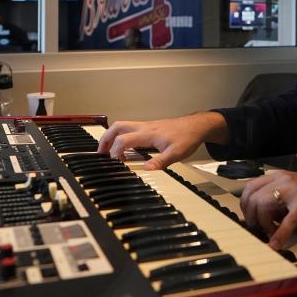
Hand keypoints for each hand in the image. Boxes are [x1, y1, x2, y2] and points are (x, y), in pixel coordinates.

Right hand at [96, 112, 227, 169]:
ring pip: (121, 126)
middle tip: (100, 154)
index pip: (123, 140)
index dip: (115, 152)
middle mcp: (143, 127)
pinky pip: (129, 129)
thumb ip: (160, 162)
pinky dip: (120, 136)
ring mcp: (145, 126)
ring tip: (107, 152)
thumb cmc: (187, 137)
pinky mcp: (148, 127)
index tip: (115, 163)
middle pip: (116, 128)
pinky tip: (124, 148)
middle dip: (104, 140)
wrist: (196, 126)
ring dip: (111, 137)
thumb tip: (145, 170)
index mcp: (147, 133)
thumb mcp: (176, 153)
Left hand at [240, 171, 296, 249]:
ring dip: (264, 224)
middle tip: (260, 228)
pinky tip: (276, 244)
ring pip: (263, 205)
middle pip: (252, 197)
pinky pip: (286, 221)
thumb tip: (260, 216)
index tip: (251, 218)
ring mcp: (293, 191)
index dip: (245, 205)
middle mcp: (282, 180)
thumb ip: (275, 198)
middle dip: (251, 216)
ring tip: (272, 232)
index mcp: (277, 176)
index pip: (249, 188)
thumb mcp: (292, 190)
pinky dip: (279, 235)